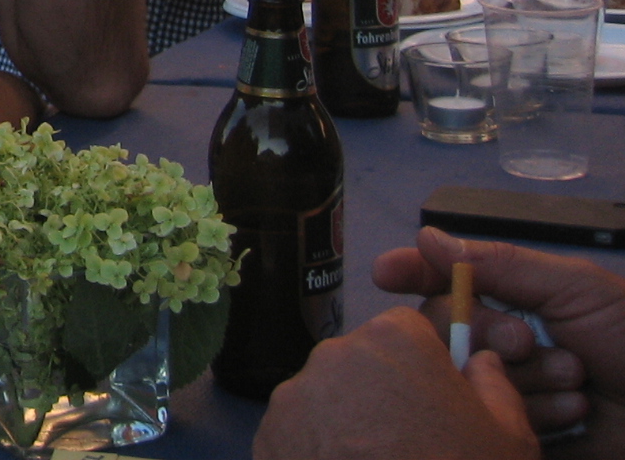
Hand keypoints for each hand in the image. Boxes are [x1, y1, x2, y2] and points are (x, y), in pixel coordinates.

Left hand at [254, 308, 537, 459]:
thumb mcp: (508, 439)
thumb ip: (494, 385)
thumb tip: (479, 360)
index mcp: (393, 340)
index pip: (404, 329)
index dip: (421, 363)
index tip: (431, 398)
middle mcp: (334, 354)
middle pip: (359, 361)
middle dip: (379, 391)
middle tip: (405, 444)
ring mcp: (293, 396)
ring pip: (324, 396)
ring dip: (344, 421)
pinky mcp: (267, 435)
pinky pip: (297, 431)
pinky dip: (314, 451)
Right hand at [376, 228, 624, 455]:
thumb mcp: (575, 287)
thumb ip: (501, 264)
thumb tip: (427, 237)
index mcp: (513, 299)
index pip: (444, 281)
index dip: (412, 273)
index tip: (385, 273)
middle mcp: (500, 342)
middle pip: (443, 329)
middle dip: (482, 330)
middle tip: (526, 340)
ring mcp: (506, 389)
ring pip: (466, 377)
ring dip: (522, 377)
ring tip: (575, 383)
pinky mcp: (515, 433)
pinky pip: (492, 421)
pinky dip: (532, 414)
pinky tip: (572, 414)